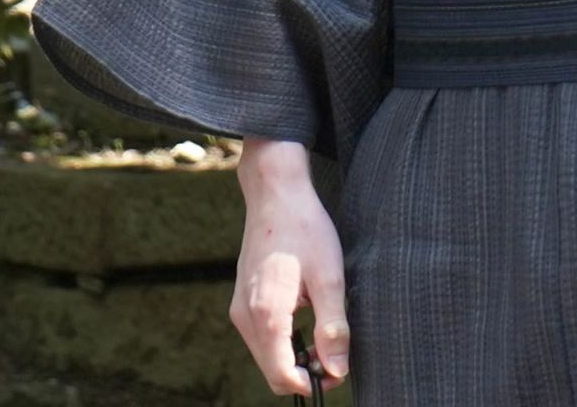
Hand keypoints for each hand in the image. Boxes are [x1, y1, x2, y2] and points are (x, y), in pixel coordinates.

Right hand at [230, 139, 349, 396]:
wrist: (275, 193)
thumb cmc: (304, 228)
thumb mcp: (329, 276)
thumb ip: (333, 327)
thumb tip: (337, 370)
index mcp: (266, 314)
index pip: (281, 376)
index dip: (311, 383)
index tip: (337, 373)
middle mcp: (245, 317)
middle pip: (271, 370)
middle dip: (302, 372)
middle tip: (335, 356)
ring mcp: (239, 308)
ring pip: (265, 355)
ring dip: (292, 356)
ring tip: (323, 333)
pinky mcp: (241, 300)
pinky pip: (260, 336)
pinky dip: (281, 340)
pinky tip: (304, 315)